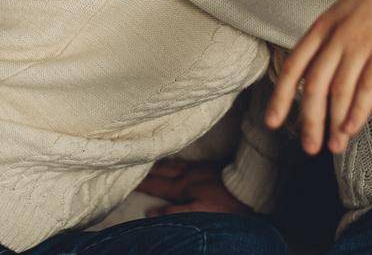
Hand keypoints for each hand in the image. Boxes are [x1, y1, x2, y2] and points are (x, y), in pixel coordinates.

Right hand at [134, 159, 252, 215]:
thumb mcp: (198, 211)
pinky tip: (171, 161)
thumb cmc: (224, 203)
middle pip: (160, 171)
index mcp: (181, 187)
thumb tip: (150, 211)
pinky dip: (171, 160)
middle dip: (144, 169)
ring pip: (170, 164)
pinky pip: (181, 161)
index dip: (139, 183)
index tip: (123, 179)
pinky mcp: (206, 165)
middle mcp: (185, 175)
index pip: (155, 184)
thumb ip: (174, 211)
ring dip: (156, 163)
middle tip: (129, 164)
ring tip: (145, 160)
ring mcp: (195, 168)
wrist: (248, 186)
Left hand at [265, 0, 371, 155]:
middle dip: (309, 120)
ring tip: (335, 145)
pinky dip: (358, 111)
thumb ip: (334, 41)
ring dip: (335, 123)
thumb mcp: (348, 13)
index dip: (281, 97)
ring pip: (340, 90)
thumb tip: (323, 78)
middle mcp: (338, 34)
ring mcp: (362, 41)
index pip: (294, 66)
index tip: (273, 122)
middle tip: (309, 147)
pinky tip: (353, 128)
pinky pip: (368, 86)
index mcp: (324, 24)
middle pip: (315, 85)